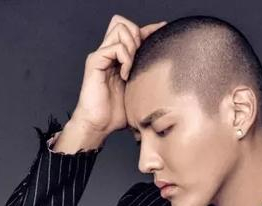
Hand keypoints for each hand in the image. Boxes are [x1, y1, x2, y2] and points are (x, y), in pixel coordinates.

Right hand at [69, 14, 167, 138]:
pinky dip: (125, 58)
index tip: (162, 31)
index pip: (132, 32)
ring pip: (119, 28)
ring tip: (131, 67)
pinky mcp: (95, 62)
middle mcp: (108, 53)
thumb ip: (145, 79)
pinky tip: (125, 75)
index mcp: (117, 58)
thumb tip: (165, 77)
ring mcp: (101, 56)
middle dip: (137, 35)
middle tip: (139, 58)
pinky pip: (115, 47)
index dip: (148, 29)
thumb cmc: (115, 115)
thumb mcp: (137, 94)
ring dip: (131, 45)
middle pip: (123, 23)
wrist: (98, 126)